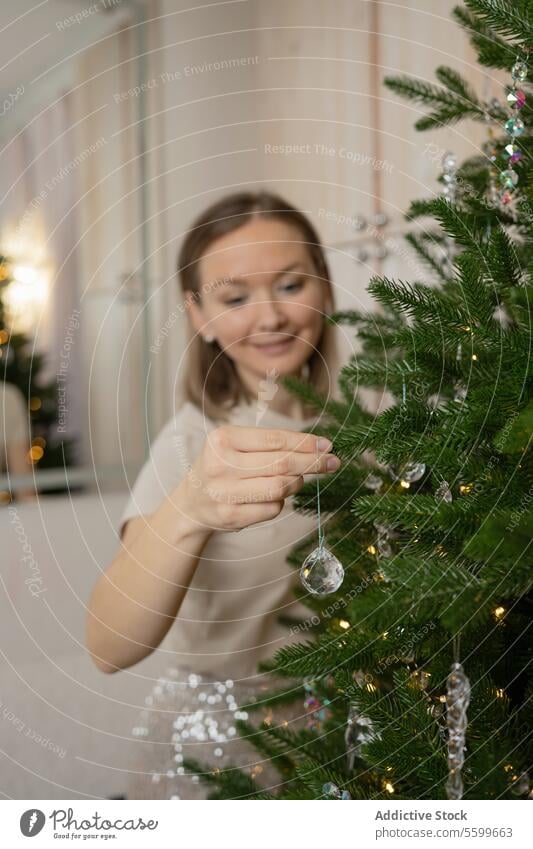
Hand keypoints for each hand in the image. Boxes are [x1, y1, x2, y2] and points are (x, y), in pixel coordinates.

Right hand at [177, 425, 340, 533]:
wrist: (190, 503)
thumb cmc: (221, 468)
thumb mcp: (235, 446)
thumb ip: (270, 444)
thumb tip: (318, 446)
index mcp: (222, 440)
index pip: (275, 440)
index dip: (305, 443)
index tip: (327, 444)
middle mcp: (221, 465)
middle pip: (281, 464)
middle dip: (312, 462)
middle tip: (333, 461)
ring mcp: (225, 493)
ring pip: (280, 488)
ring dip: (296, 483)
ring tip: (298, 479)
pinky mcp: (232, 517)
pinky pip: (273, 509)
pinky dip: (280, 502)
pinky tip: (271, 496)